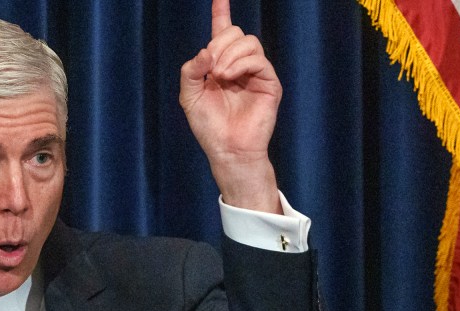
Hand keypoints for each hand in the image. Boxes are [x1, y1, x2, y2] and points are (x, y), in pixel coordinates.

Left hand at [179, 0, 281, 212]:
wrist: (226, 148)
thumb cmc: (208, 126)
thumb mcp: (189, 95)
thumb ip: (191, 70)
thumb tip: (207, 51)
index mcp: (220, 65)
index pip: (222, 32)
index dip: (221, 12)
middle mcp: (240, 65)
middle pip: (236, 33)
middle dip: (219, 43)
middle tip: (210, 68)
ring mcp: (257, 73)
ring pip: (248, 42)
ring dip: (229, 54)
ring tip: (218, 75)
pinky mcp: (269, 83)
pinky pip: (258, 59)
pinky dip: (240, 64)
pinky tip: (228, 77)